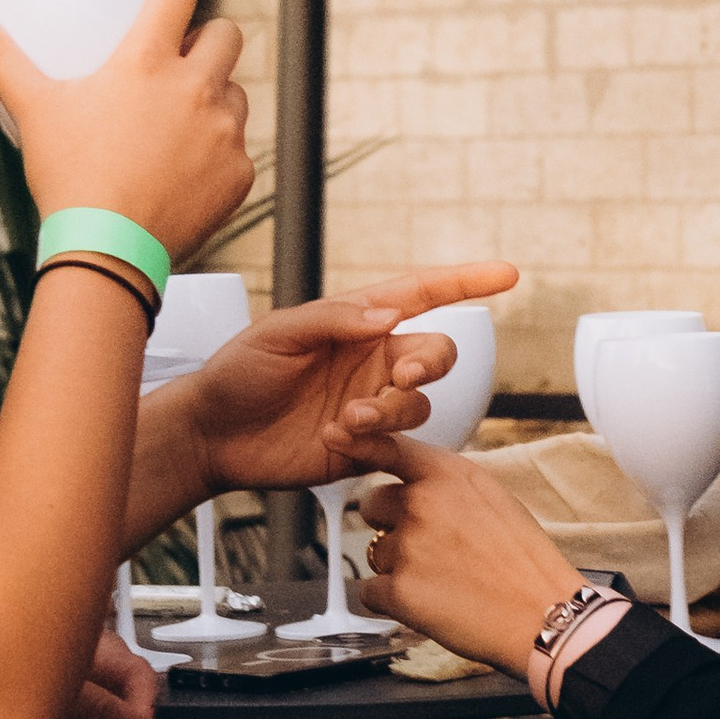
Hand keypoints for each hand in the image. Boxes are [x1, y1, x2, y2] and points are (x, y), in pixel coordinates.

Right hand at [0, 0, 252, 273]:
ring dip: (216, 94)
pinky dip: (218, 153)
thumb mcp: (31, 108)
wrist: (107, 252)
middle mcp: (197, 88)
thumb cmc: (68, 176)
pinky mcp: (238, 173)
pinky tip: (189, 167)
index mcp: (149, 61)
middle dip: (206, 37)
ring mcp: (225, 132)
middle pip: (226, 35)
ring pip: (236, 92)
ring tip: (183, 115)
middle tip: (179, 55)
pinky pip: (238, 149)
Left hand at [160, 264, 520, 500]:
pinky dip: (375, 437)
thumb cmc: (236, 373)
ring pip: (421, 402)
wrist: (211, 435)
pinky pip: (396, 440)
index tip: (507, 274)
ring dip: (392, 409)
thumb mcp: (279, 332)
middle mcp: (372, 359)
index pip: (422, 294)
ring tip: (345, 418)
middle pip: (436, 353)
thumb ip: (335, 319)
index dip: (466, 282)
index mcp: (356, 321)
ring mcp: (371, 402)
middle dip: (431, 363)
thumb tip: (388, 313)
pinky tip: (334, 435)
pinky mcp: (364, 444)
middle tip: (402, 375)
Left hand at [350, 436, 577, 675]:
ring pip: (375, 553)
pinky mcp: (399, 590)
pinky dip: (392, 602)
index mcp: (449, 474)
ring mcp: (408, 545)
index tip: (335, 436)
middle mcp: (423, 502)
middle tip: (431, 549)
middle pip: (372, 505)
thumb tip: (417, 486)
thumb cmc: (524, 562)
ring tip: (443, 582)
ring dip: (398, 568)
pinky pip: (370, 592)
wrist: (542, 614)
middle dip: (391, 525)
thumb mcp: (492, 499)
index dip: (359, 444)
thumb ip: (448, 486)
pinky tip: (429, 604)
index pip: (389, 447)